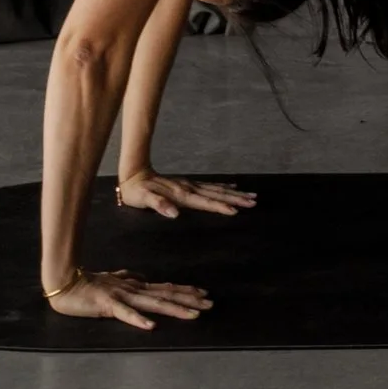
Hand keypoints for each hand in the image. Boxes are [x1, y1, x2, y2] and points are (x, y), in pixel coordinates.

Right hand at [44, 269, 211, 329]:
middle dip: (189, 300)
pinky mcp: (107, 304)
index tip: (204, 293)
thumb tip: (143, 277)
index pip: (165, 288)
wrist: (64, 283)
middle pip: (166, 295)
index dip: (185, 291)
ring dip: (174, 309)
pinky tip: (151, 326)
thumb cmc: (89, 283)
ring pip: (153, 304)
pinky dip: (138, 320)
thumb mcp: (114, 280)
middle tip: (210, 303)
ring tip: (193, 314)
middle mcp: (133, 290)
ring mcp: (121, 297)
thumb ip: (129, 277)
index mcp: (135, 286)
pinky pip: (124, 314)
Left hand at [114, 173, 258, 221]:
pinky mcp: (188, 184)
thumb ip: (159, 205)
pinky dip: (223, 187)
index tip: (236, 211)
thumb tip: (174, 213)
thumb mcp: (143, 199)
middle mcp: (189, 189)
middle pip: (216, 195)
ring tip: (250, 195)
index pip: (204, 202)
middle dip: (235, 199)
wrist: (133, 174)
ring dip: (234, 194)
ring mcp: (190, 185)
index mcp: (181, 195)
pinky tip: (232, 188)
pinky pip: (210, 186)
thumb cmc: (137, 192)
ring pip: (216, 190)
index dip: (219, 207)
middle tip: (254, 201)